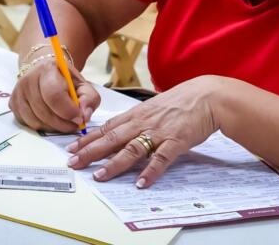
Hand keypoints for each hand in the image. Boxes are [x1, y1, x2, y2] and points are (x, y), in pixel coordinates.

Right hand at [10, 58, 100, 131]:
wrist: (46, 72)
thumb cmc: (65, 80)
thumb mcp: (83, 85)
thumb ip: (89, 99)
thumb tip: (84, 116)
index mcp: (47, 69)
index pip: (54, 95)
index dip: (68, 111)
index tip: (79, 118)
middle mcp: (28, 80)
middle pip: (44, 111)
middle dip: (63, 123)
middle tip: (74, 124)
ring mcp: (17, 93)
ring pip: (35, 121)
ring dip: (53, 127)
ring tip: (64, 122)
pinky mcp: (13, 105)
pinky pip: (28, 124)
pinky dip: (43, 127)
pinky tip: (52, 120)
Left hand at [66, 77, 218, 187]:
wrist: (208, 96)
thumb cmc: (182, 101)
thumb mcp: (155, 106)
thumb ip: (139, 119)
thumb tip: (122, 130)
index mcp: (138, 114)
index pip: (107, 127)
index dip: (88, 138)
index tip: (71, 147)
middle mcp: (144, 122)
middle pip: (113, 138)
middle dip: (91, 151)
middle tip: (74, 162)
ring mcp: (159, 132)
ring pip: (132, 148)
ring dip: (115, 163)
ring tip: (100, 175)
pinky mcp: (176, 141)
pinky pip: (161, 158)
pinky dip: (151, 171)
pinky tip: (141, 182)